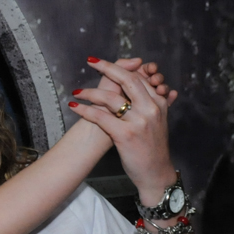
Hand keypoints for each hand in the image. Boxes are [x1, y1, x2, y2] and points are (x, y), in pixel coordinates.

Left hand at [68, 57, 177, 204]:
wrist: (155, 172)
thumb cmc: (151, 148)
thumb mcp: (156, 121)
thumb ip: (150, 103)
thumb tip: (142, 85)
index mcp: (158, 102)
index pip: (138, 77)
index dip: (120, 67)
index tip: (105, 62)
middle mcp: (150, 109)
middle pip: (127, 80)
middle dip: (107, 67)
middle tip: (90, 61)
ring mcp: (139, 121)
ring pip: (111, 98)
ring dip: (90, 92)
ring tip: (77, 91)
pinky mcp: (126, 135)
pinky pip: (101, 117)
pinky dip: (85, 110)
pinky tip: (75, 106)